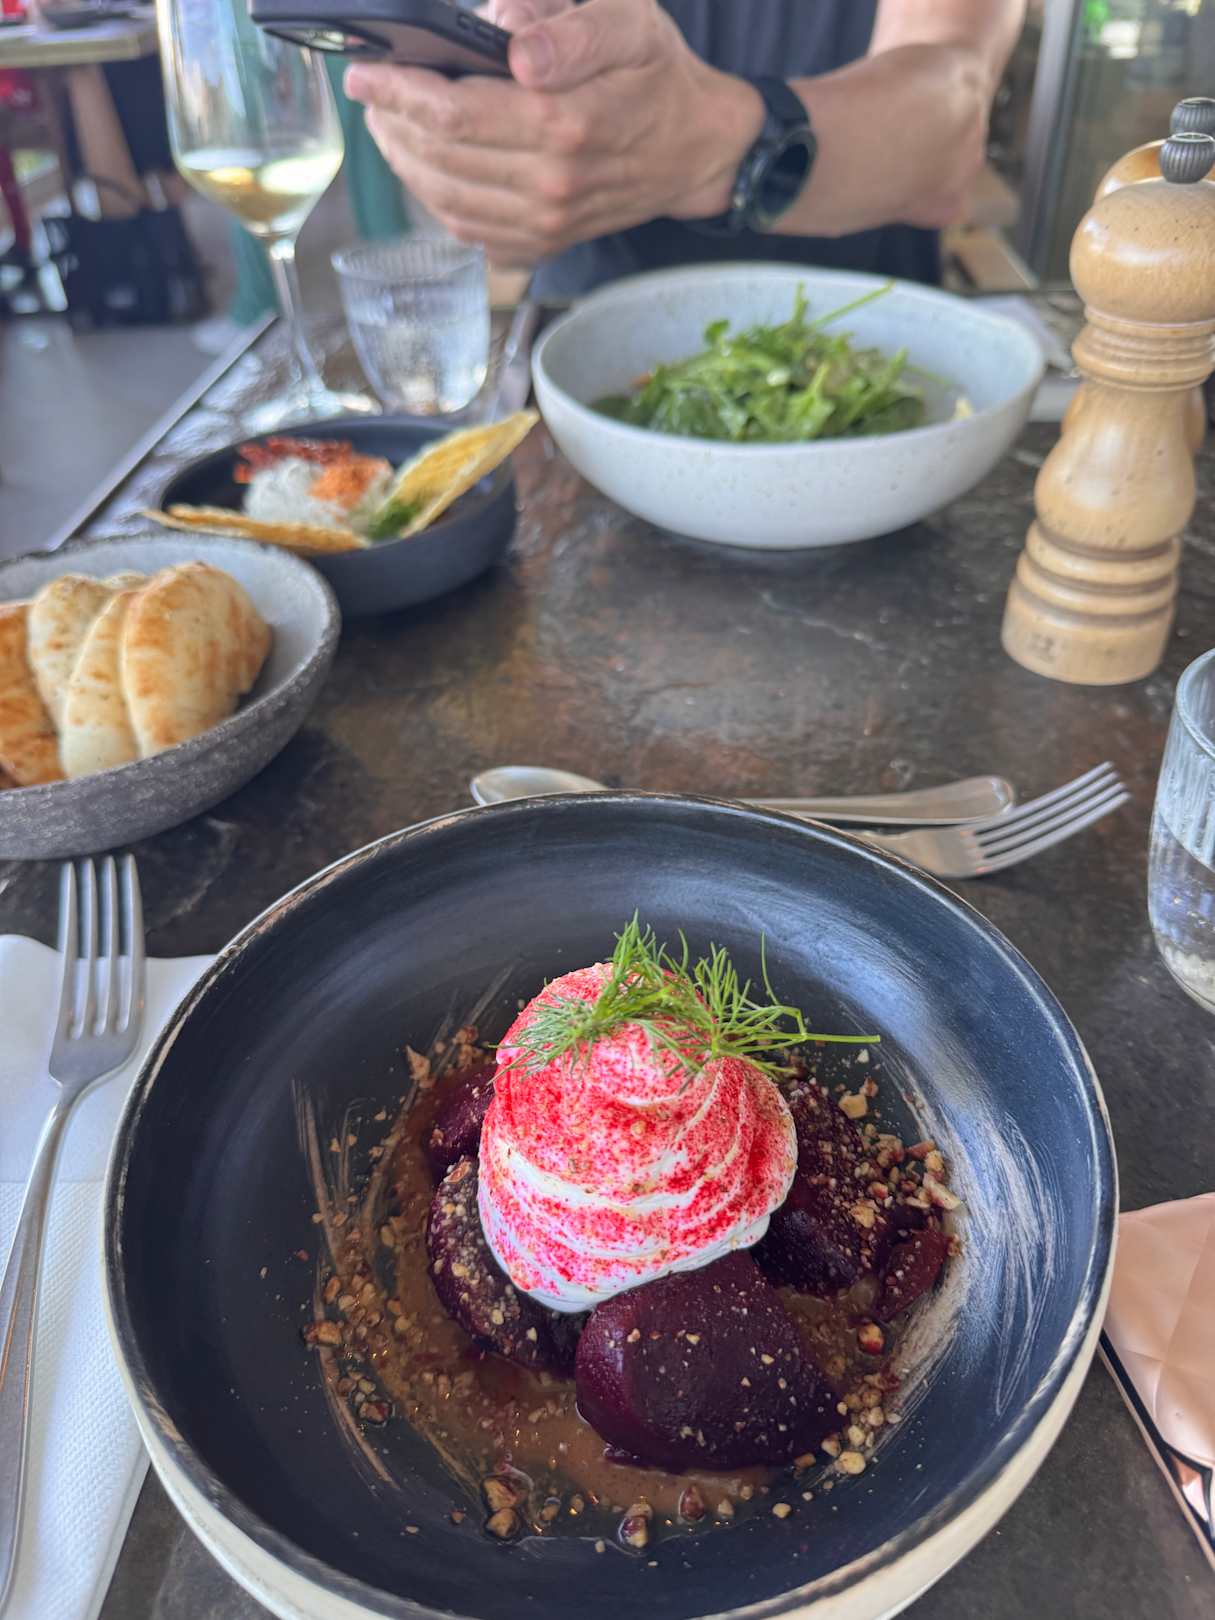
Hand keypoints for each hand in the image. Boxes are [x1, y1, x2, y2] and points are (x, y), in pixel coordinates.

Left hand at [345, 0, 762, 267]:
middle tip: (368, 94)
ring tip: (386, 127)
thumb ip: (569, 27)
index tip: (365, 72)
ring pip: (446, 198)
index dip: (400, 92)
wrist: (697, 149)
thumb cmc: (656, 75)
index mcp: (565, 124)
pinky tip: (423, 168)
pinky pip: (470, 230)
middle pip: (441, 156)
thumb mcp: (629, 22)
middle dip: (392, 123)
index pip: (456, 112)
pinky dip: (434, 199)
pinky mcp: (543, 242)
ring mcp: (546, 221)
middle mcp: (551, 183)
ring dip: (405, 163)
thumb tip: (508, 36)